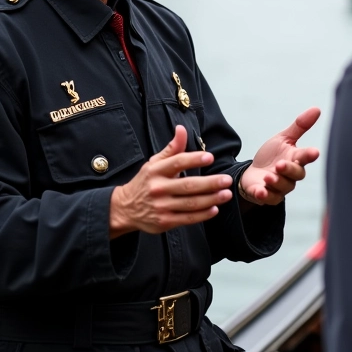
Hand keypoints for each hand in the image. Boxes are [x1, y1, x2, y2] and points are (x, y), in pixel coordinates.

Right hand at [109, 126, 232, 236]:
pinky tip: (215, 209)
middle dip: (210, 183)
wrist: (125, 208)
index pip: (177, 163)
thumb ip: (172, 147)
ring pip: (190, 204)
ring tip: (226, 194)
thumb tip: (182, 128)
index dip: (194, 160)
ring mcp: (161, 206)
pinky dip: (202, 214)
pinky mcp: (164, 222)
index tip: (210, 157)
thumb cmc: (146, 182)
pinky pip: (187, 218)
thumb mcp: (154, 162)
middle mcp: (158, 188)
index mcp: (156, 171)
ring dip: (211, 199)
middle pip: (188, 186)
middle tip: (226, 180)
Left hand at [239, 107, 320, 205]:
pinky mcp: (268, 197)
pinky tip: (260, 191)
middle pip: (296, 174)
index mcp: (296, 159)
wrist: (252, 173)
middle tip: (280, 164)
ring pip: (283, 187)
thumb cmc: (271, 155)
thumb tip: (317, 108)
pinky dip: (264, 195)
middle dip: (289, 169)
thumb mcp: (283, 138)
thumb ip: (300, 126)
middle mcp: (291, 175)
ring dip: (276, 182)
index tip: (314, 152)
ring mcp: (280, 187)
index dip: (309, 155)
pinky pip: (269, 198)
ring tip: (267, 177)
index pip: (305, 156)